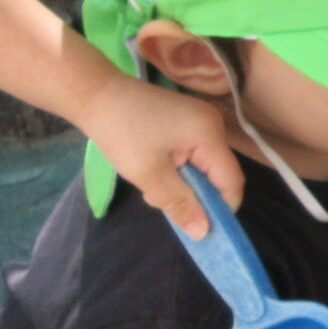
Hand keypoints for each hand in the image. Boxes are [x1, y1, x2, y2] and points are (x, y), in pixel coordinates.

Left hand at [68, 71, 244, 236]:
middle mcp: (213, 124)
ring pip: (204, 166)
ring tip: (152, 183)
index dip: (221, 208)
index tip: (197, 225)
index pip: (231, 181)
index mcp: (210, 135)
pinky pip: (194, 153)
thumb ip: (180, 204)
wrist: (96, 95)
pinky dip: (179, 168)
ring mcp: (201, 119)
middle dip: (196, 195)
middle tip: (161, 199)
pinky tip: (154, 168)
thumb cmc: (122, 133)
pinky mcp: (187, 119)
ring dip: (184, 183)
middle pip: (218, 174)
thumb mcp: (149, 176)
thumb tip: (204, 233)